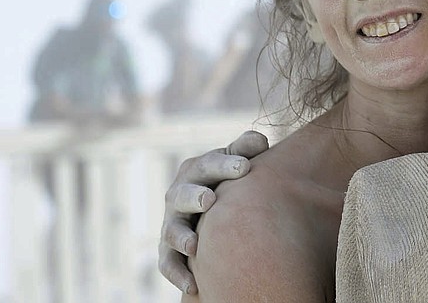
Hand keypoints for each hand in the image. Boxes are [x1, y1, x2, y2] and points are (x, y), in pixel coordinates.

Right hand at [158, 130, 268, 294]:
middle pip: (182, 194)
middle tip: (209, 200)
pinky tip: (194, 286)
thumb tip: (259, 141)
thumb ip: (247, 148)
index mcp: (196, 169)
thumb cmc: (232, 179)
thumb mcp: (239, 160)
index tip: (245, 167)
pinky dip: (177, 275)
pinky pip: (168, 264)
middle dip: (194, 196)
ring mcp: (171, 223)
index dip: (225, 165)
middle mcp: (178, 194)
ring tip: (195, 246)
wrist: (215, 206)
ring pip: (170, 231)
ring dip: (181, 238)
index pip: (208, 164)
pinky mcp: (169, 251)